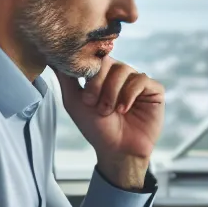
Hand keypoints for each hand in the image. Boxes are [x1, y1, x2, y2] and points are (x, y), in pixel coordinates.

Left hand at [60, 58, 164, 188]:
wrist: (117, 149)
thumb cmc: (96, 127)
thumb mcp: (74, 101)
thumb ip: (66, 78)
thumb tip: (53, 57)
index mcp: (104, 74)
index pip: (95, 58)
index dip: (89, 74)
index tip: (86, 98)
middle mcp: (121, 75)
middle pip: (109, 62)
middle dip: (99, 85)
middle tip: (95, 105)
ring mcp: (138, 81)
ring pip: (125, 70)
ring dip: (113, 92)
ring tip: (110, 111)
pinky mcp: (154, 90)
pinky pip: (141, 80)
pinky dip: (129, 95)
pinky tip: (124, 109)